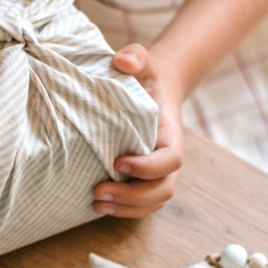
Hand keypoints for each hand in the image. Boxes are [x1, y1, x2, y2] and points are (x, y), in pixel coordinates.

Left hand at [93, 44, 185, 218]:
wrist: (150, 91)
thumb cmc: (144, 78)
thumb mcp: (143, 61)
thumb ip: (136, 56)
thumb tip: (123, 60)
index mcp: (172, 135)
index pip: (171, 160)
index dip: (148, 167)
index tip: (119, 162)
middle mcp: (168, 159)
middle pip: (162, 189)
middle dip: (133, 197)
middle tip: (99, 192)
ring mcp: (158, 174)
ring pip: (152, 203)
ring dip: (125, 209)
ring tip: (95, 205)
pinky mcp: (144, 182)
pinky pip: (141, 205)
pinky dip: (122, 211)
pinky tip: (97, 207)